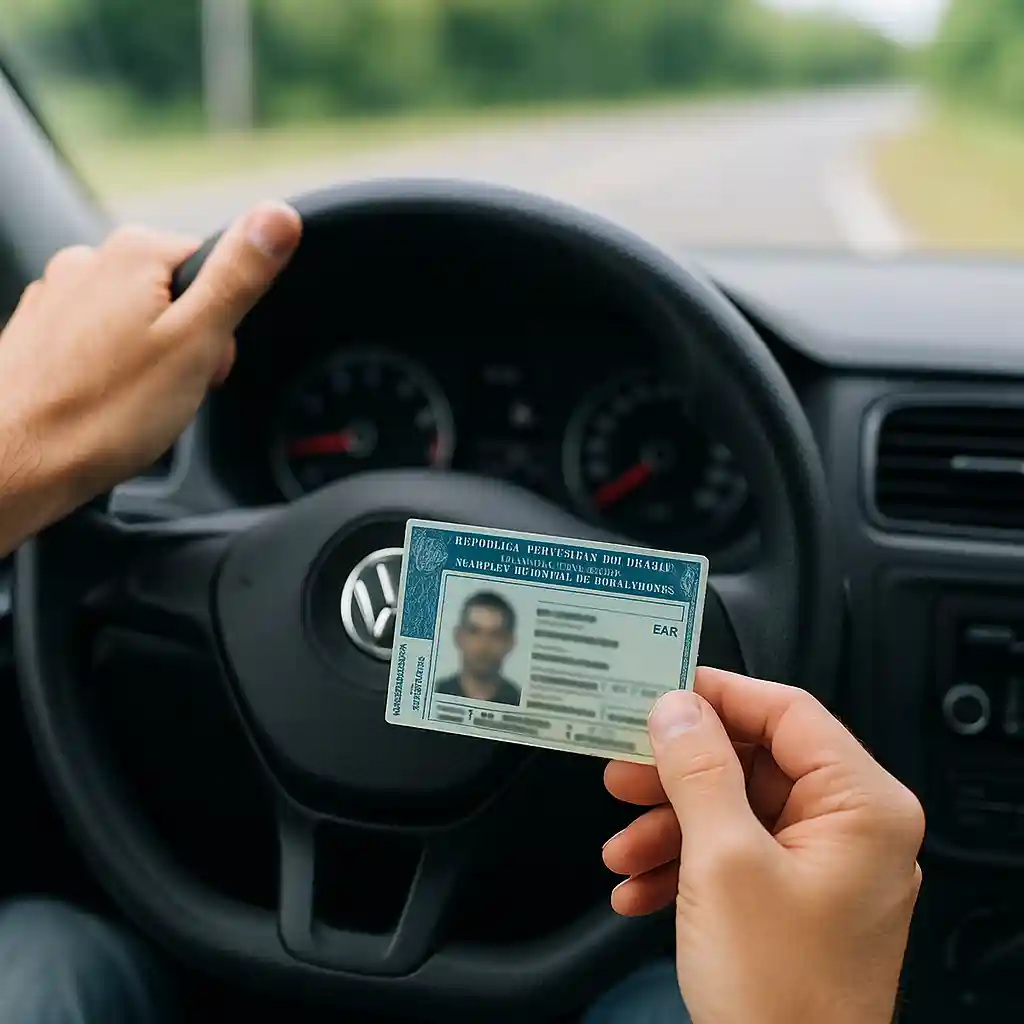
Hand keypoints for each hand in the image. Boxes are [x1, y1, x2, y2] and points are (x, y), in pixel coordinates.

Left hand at [0, 202, 300, 552]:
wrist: (19, 463)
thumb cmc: (105, 413)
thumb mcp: (199, 341)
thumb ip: (241, 275)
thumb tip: (279, 216)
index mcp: (134, 253)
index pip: (214, 267)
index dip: (223, 323)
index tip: (205, 360)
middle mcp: (88, 261)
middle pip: (174, 294)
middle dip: (186, 343)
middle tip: (173, 388)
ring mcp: (56, 296)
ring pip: (135, 321)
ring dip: (149, 359)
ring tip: (135, 401)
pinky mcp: (38, 332)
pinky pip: (97, 343)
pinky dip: (109, 371)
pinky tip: (105, 402)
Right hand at [603, 668, 923, 1023]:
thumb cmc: (779, 992)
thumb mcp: (723, 862)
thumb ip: (698, 770)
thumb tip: (677, 707)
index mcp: (862, 807)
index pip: (788, 713)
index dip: (719, 696)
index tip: (661, 690)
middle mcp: (852, 830)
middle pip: (752, 764)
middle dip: (677, 774)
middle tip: (621, 770)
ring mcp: (824, 869)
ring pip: (734, 811)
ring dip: (669, 827)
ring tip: (620, 848)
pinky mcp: (797, 902)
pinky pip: (735, 856)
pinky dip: (684, 866)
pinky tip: (638, 888)